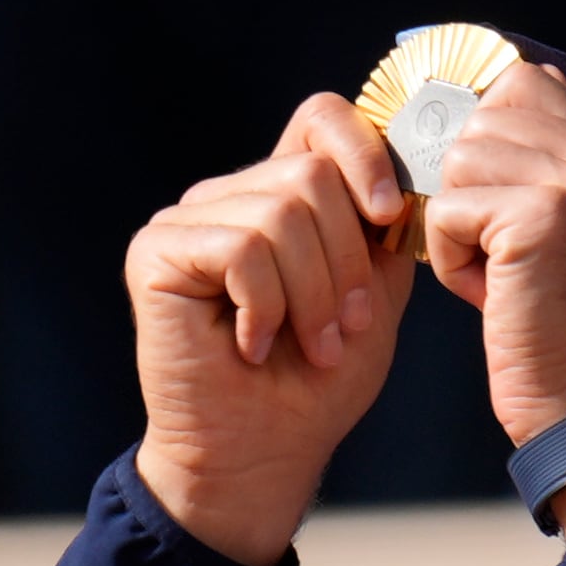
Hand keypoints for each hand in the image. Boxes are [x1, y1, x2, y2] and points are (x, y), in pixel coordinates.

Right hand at [125, 93, 414, 565]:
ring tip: (310, 343)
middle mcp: (234, 193)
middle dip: (346, 261)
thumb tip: (408, 173)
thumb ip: (386, 225)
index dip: (365, 152)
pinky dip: (266, 305)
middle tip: (345, 326)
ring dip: (312, 294)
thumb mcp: (377, 288)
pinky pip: (241, 248)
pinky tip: (254, 343)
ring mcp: (189, 218)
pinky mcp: (156, 252)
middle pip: (313, 175)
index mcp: (287, 191)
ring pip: (281, 214)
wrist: (268, 448)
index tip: (389, 215)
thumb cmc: (323, 375)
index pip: (324, 118)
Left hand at [427, 63, 565, 447]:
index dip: (485, 126)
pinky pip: (448, 206)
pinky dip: (450, 256)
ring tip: (495, 269)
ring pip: (459, 158)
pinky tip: (488, 291)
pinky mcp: (543, 215)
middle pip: (483, 117)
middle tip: (495, 244)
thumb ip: (542, 162)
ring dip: (456, 220)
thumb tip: (476, 98)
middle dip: (467, 182)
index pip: (527, 81)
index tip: (485, 185)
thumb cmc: (558, 320)